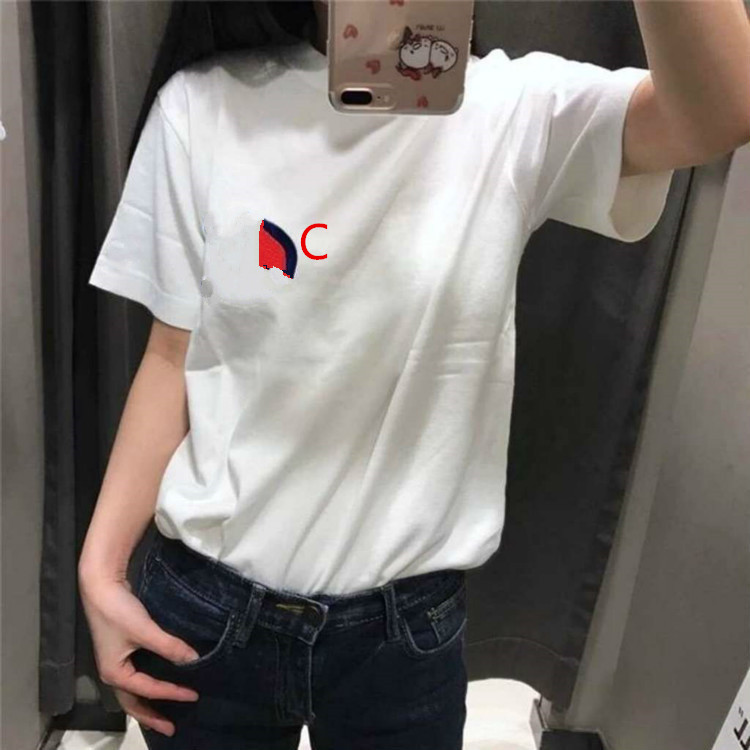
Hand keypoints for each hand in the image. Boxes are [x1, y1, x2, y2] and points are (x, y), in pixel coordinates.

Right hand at [79, 570, 200, 735]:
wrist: (101, 585)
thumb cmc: (119, 611)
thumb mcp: (145, 630)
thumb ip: (169, 646)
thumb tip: (194, 660)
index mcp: (115, 674)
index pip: (148, 690)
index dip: (172, 693)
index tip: (194, 696)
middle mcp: (113, 673)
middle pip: (133, 703)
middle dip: (151, 717)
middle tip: (171, 728)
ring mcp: (115, 662)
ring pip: (132, 692)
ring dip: (148, 704)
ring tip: (165, 713)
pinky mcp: (120, 650)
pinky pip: (135, 677)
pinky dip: (146, 686)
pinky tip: (159, 681)